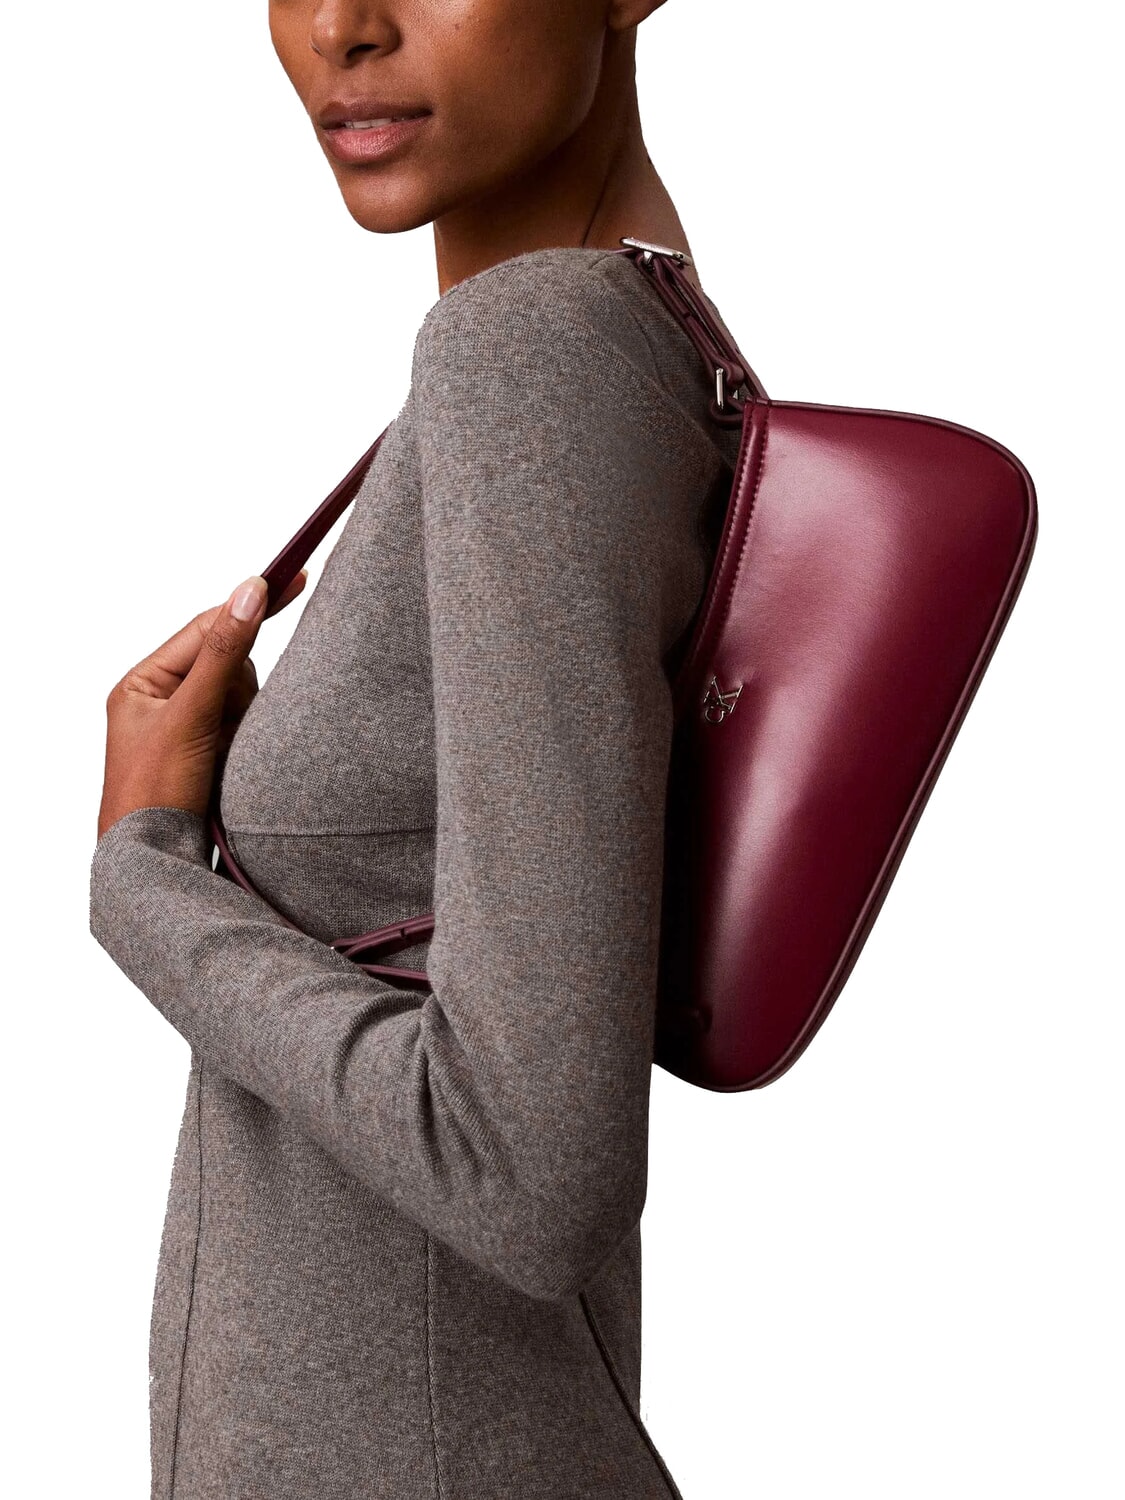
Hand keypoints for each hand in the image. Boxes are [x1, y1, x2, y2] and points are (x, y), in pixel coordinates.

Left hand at [96, 569, 307, 841]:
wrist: (154, 864)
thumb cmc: (152, 793)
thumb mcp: (189, 716)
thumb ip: (223, 654)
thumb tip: (248, 591)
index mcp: (144, 683)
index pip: (206, 630)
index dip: (247, 609)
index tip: (291, 581)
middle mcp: (166, 700)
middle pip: (230, 664)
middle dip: (240, 689)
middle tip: (225, 726)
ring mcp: (191, 728)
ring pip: (244, 697)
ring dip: (247, 719)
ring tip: (225, 756)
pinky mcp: (214, 754)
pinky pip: (248, 727)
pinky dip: (252, 739)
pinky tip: (236, 763)